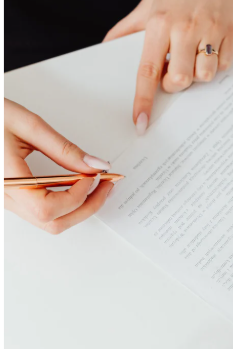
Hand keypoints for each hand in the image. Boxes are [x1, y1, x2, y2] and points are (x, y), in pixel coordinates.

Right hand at [4, 99, 113, 233]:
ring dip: (78, 207)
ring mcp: (7, 201)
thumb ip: (64, 148)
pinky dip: (66, 204)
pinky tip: (77, 186)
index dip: (78, 196)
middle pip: (53, 223)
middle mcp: (4, 198)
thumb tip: (95, 165)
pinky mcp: (12, 197)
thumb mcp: (28, 125)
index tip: (94, 176)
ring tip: (96, 185)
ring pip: (49, 222)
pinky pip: (42, 212)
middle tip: (107, 185)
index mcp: (5, 181)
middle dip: (86, 207)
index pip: (48, 209)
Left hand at [103, 0, 232, 134]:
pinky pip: (223, 66)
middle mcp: (185, 29)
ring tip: (192, 57)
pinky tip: (208, 49)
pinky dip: (215, 65)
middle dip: (174, 84)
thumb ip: (127, 29)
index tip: (141, 123)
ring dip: (196, 75)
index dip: (143, 100)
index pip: (147, 71)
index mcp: (160, 23)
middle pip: (179, 81)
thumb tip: (107, 49)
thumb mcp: (148, 3)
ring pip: (204, 77)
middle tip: (172, 70)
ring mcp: (210, 31)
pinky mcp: (230, 34)